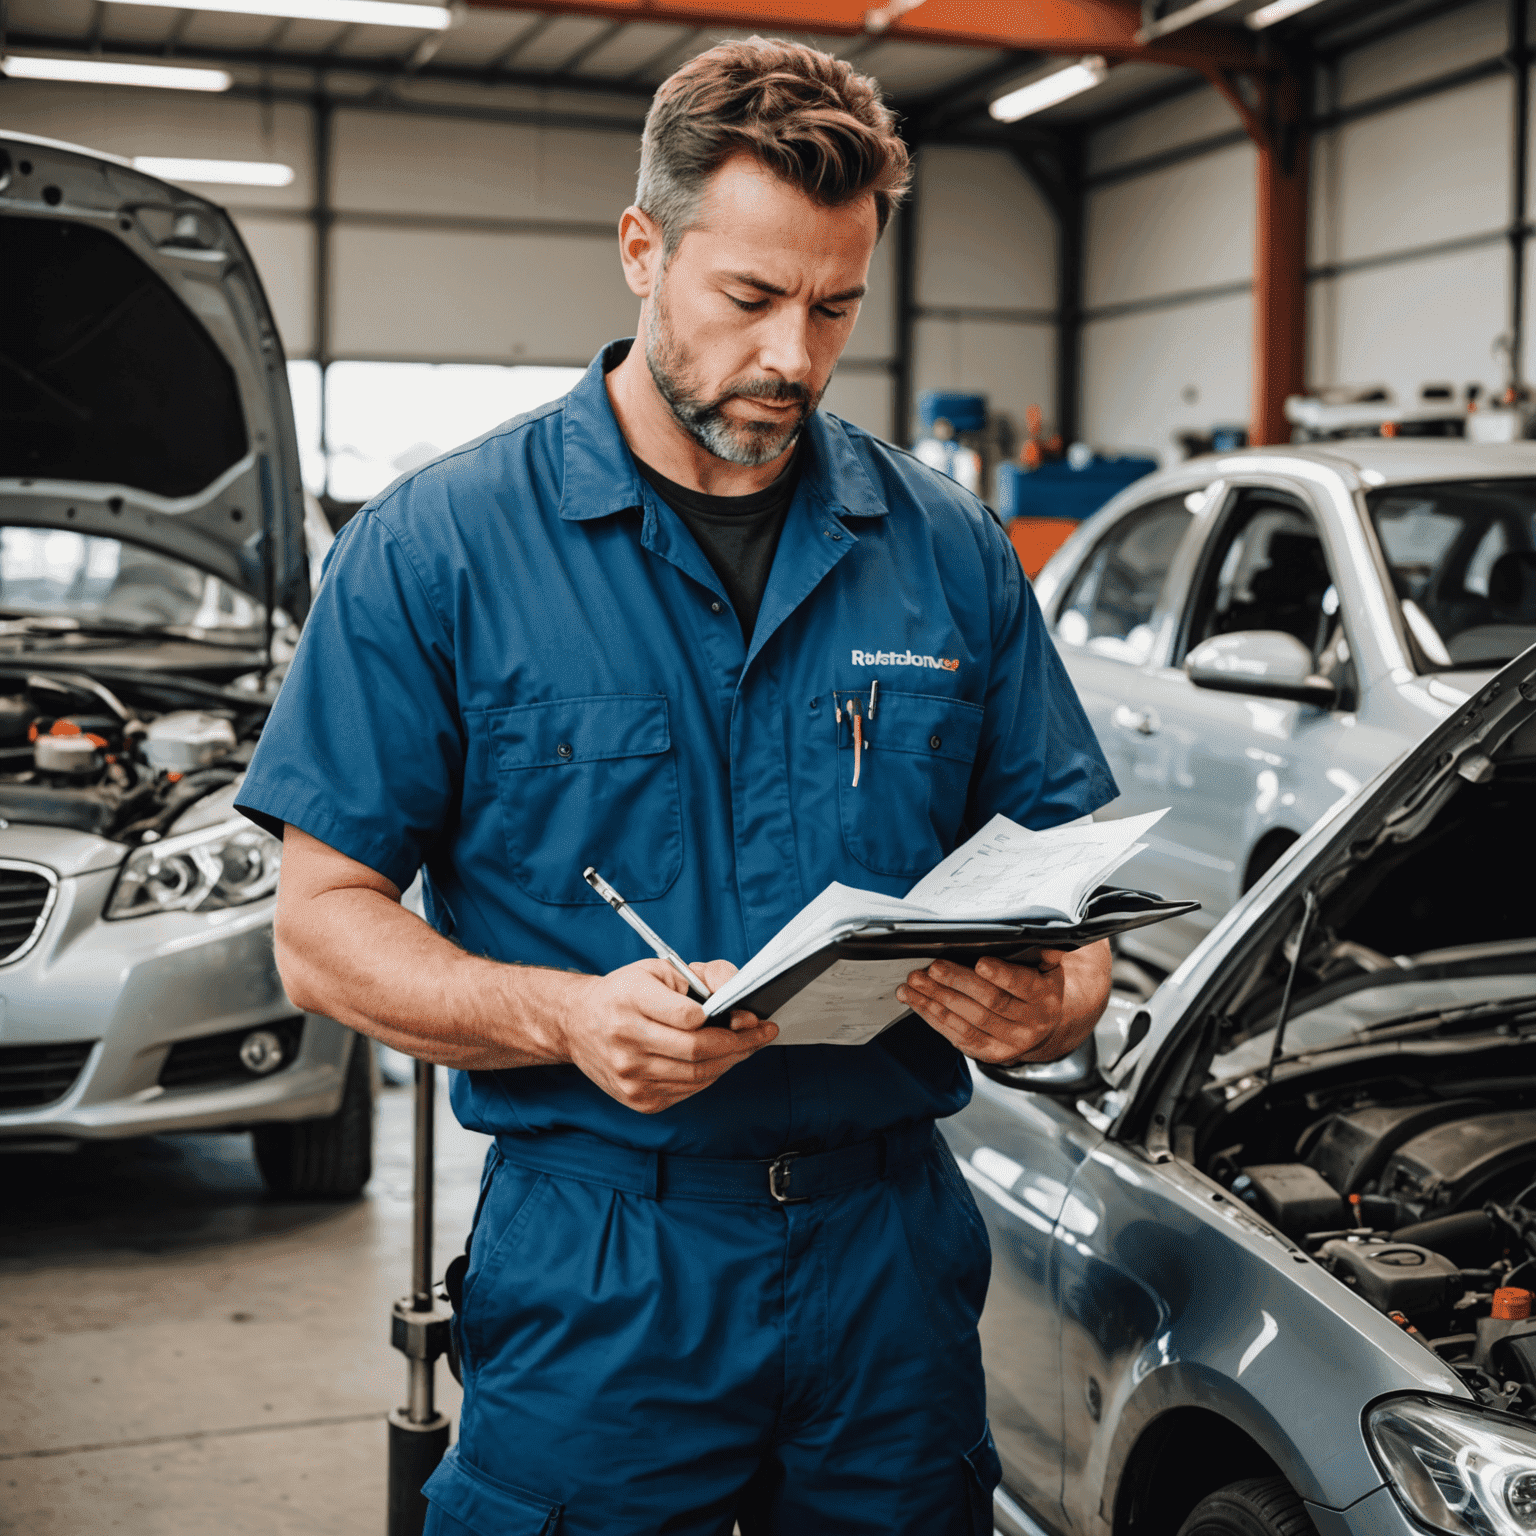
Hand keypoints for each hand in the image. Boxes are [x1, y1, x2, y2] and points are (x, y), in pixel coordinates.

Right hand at [557, 958, 776, 1113]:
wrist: (577, 1025)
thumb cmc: (624, 993)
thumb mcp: (659, 968)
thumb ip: (703, 975)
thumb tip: (738, 994)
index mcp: (630, 999)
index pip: (688, 1017)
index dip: (724, 1017)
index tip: (748, 1015)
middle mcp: (625, 1040)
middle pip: (698, 1051)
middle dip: (741, 1043)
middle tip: (763, 1032)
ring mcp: (630, 1075)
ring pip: (697, 1075)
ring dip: (731, 1061)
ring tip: (748, 1046)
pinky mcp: (637, 1098)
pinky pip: (687, 1090)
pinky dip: (710, 1076)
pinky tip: (719, 1061)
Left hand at [895, 940, 1111, 1066]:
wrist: (1057, 1025)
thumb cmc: (1044, 982)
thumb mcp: (1054, 961)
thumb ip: (1046, 945)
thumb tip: (1034, 924)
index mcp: (1046, 997)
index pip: (1023, 986)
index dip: (1001, 975)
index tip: (980, 962)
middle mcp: (1031, 1024)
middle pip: (989, 1004)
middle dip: (956, 984)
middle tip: (931, 968)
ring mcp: (1011, 1043)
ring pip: (969, 1023)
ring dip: (936, 1002)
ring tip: (911, 985)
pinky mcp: (992, 1054)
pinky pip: (960, 1037)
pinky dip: (935, 1019)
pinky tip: (917, 1003)